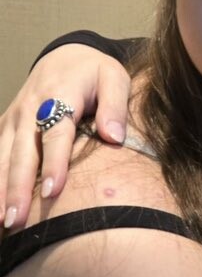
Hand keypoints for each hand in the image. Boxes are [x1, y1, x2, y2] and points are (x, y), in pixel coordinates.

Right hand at [0, 45, 130, 230]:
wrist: (65, 55)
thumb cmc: (95, 72)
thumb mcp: (114, 77)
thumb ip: (115, 106)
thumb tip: (115, 137)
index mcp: (59, 95)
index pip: (55, 135)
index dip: (53, 163)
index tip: (52, 191)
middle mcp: (30, 109)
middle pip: (22, 153)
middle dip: (16, 188)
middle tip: (15, 220)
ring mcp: (14, 118)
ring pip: (1, 158)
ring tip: (1, 221)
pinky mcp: (5, 126)